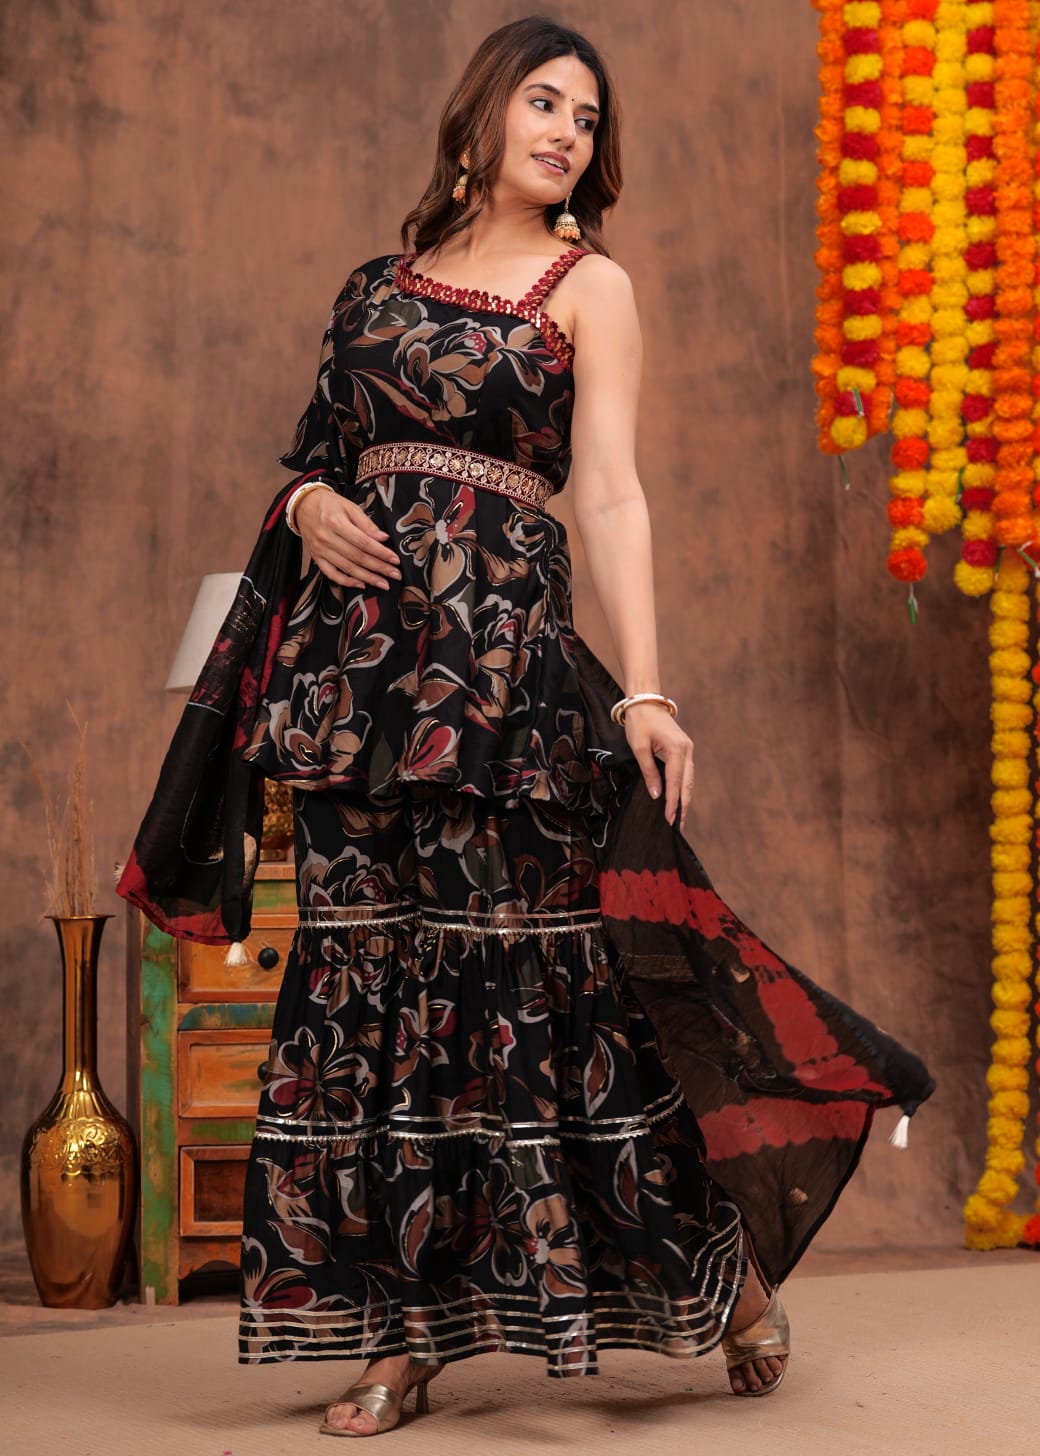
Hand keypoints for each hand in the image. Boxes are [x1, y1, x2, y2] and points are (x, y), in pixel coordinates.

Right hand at [295, 488, 400, 589]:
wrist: (303, 506)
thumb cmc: (329, 504)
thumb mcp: (349, 506)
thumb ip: (366, 523)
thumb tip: (383, 538)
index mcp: (336, 522)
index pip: (363, 542)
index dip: (381, 552)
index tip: (395, 560)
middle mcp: (327, 538)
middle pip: (357, 557)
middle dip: (379, 568)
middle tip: (395, 574)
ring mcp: (320, 550)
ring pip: (347, 568)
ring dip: (367, 578)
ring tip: (383, 584)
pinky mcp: (316, 558)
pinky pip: (332, 574)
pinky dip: (346, 582)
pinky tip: (361, 585)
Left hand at [624, 703, 694, 832]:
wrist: (646, 702)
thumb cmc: (640, 723)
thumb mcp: (639, 748)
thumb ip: (649, 772)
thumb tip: (656, 795)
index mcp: (676, 748)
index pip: (675, 781)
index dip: (672, 802)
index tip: (669, 819)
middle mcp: (687, 750)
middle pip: (687, 784)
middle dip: (682, 805)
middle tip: (678, 826)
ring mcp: (688, 749)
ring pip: (689, 780)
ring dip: (684, 798)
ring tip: (679, 818)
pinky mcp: (684, 750)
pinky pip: (686, 773)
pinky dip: (682, 787)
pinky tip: (678, 799)